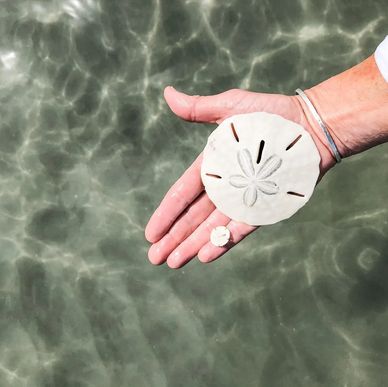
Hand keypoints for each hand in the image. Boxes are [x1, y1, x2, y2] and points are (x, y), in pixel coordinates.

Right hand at [144, 86, 336, 268]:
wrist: (310, 125)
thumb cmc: (271, 113)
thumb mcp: (230, 107)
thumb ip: (198, 108)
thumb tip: (167, 94)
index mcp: (212, 166)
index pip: (182, 195)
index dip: (165, 214)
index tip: (150, 233)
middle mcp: (224, 187)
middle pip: (193, 217)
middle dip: (173, 237)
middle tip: (155, 258)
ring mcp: (243, 200)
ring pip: (213, 227)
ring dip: (192, 245)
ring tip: (174, 262)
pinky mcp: (264, 208)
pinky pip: (241, 227)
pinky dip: (224, 241)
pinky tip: (206, 256)